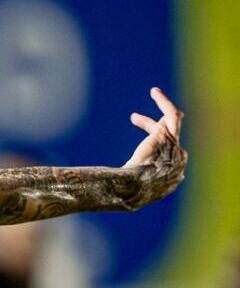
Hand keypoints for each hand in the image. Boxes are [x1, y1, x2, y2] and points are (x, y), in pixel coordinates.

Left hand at [123, 86, 186, 205]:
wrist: (133, 190)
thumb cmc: (126, 195)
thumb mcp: (129, 195)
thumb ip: (129, 190)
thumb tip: (110, 194)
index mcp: (171, 178)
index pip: (165, 159)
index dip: (152, 151)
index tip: (137, 153)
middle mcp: (177, 162)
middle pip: (169, 139)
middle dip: (156, 129)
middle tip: (136, 119)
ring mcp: (174, 148)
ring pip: (174, 123)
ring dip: (166, 107)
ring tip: (155, 93)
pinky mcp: (165, 137)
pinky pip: (171, 114)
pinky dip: (164, 102)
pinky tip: (155, 92)